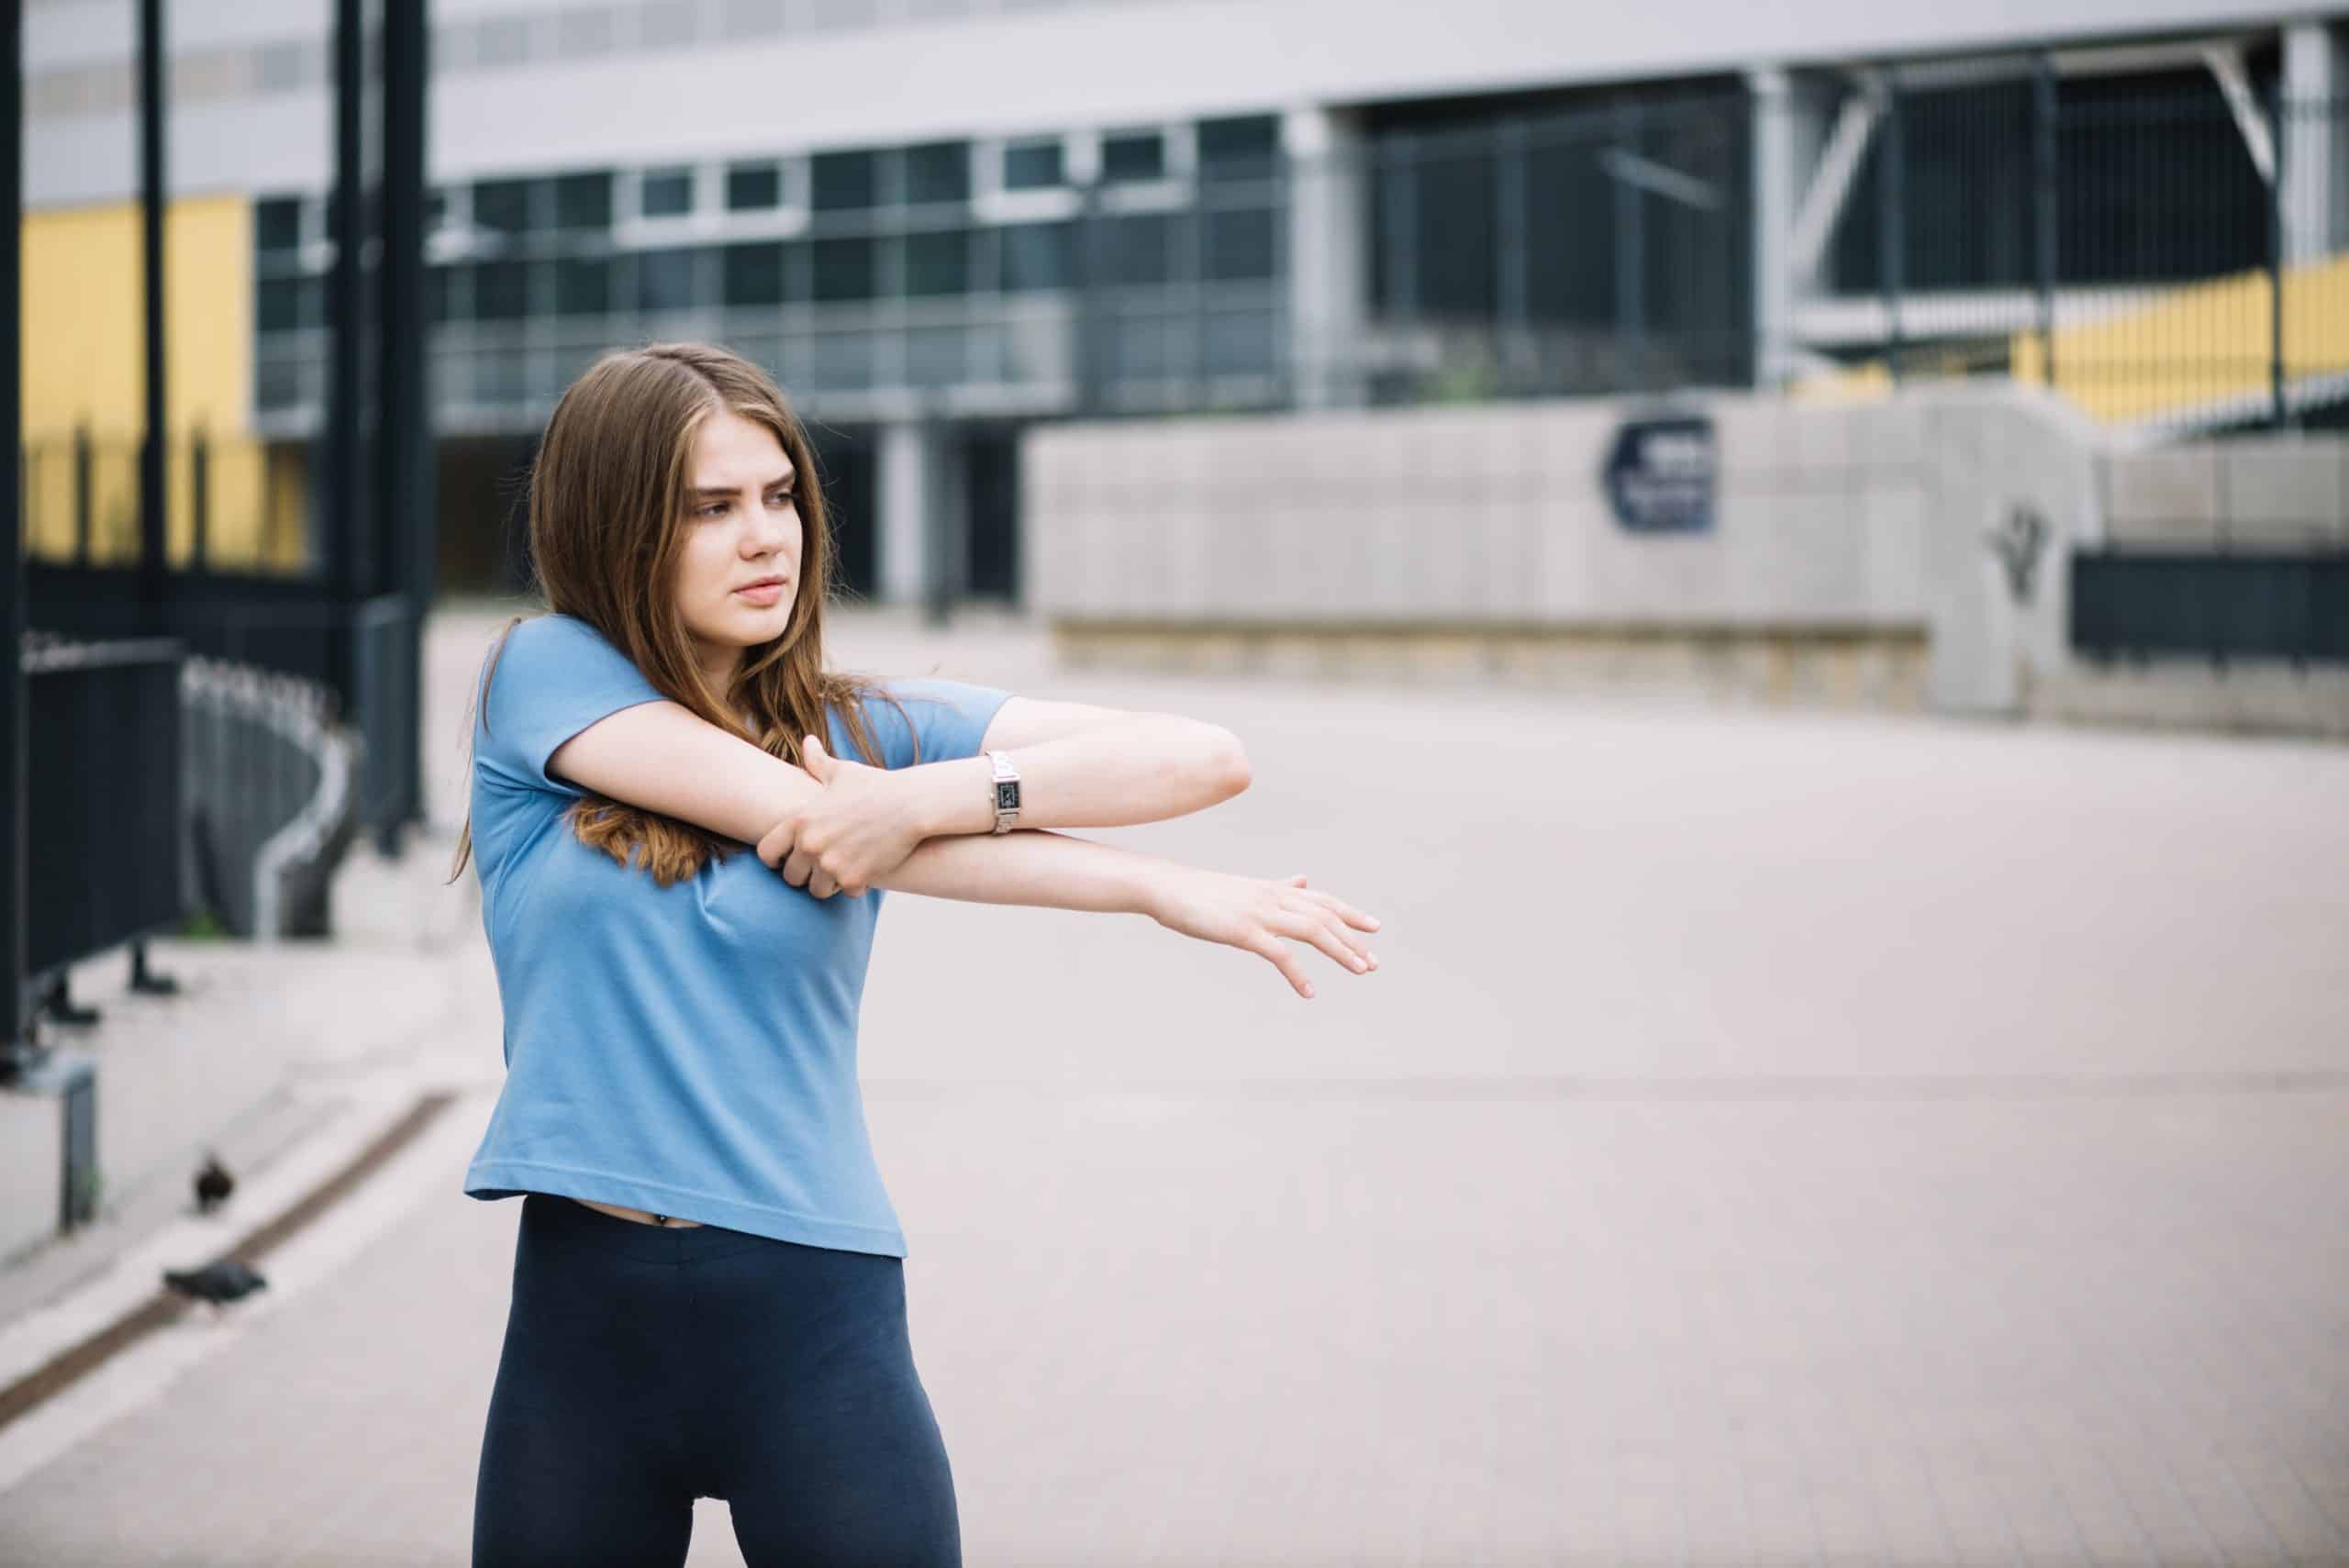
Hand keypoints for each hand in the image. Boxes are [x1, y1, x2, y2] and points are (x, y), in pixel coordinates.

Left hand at [756, 735, 925, 898]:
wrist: (911, 804)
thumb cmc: (876, 785)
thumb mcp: (843, 772)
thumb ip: (818, 762)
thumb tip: (808, 741)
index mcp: (799, 821)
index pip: (766, 853)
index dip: (775, 859)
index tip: (788, 858)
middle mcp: (810, 845)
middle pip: (791, 877)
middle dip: (806, 873)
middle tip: (823, 865)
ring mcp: (831, 864)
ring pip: (816, 890)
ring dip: (829, 883)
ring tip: (842, 871)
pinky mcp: (854, 879)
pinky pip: (845, 894)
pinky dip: (855, 886)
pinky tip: (865, 872)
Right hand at [1144, 867, 1380, 998]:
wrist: (1168, 888)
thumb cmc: (1203, 891)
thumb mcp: (1248, 886)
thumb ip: (1279, 886)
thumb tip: (1303, 878)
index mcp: (1274, 888)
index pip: (1323, 900)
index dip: (1350, 913)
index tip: (1374, 927)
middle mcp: (1273, 897)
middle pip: (1325, 917)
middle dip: (1352, 939)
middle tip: (1373, 963)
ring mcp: (1260, 913)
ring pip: (1312, 930)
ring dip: (1340, 952)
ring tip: (1360, 971)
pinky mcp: (1243, 932)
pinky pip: (1279, 954)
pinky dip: (1298, 974)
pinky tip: (1310, 992)